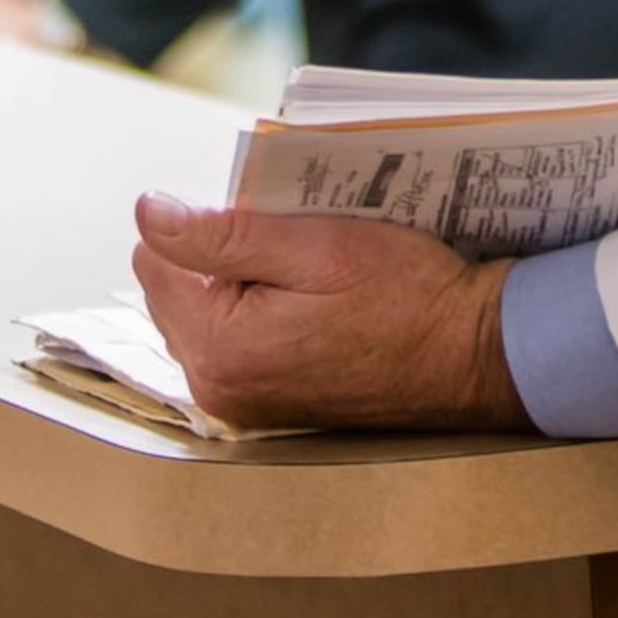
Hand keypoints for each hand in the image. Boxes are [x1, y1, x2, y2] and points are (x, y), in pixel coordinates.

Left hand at [131, 194, 526, 432]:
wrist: (471, 355)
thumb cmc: (404, 295)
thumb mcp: (312, 246)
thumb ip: (219, 233)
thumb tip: (146, 211)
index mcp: (218, 348)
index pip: (156, 257)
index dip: (208, 224)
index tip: (268, 223)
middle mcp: (216, 388)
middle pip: (176, 288)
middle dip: (221, 257)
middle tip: (296, 249)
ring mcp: (241, 403)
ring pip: (205, 312)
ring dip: (242, 283)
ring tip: (308, 276)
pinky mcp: (267, 406)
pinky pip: (236, 340)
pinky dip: (261, 311)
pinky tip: (312, 303)